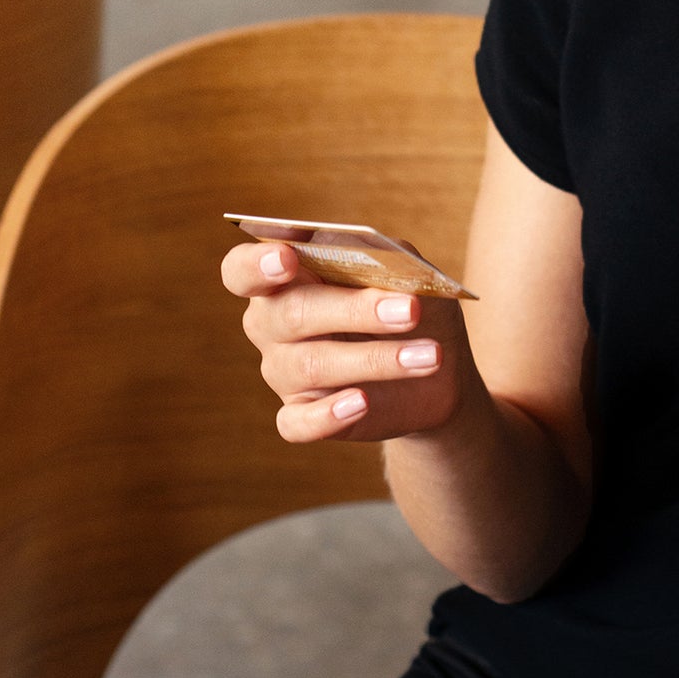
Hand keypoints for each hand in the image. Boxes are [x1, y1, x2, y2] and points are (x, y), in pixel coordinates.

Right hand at [221, 240, 473, 442]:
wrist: (435, 364)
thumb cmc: (409, 301)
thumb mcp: (402, 268)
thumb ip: (378, 256)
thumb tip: (366, 255)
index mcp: (287, 275)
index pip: (243, 269)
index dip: (257, 265)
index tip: (287, 259)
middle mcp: (272, 323)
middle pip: (289, 314)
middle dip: (353, 311)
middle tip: (411, 311)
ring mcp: (283, 371)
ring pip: (310, 365)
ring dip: (376, 359)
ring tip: (428, 356)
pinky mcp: (302, 413)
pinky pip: (297, 422)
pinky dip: (328, 414)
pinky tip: (361, 402)